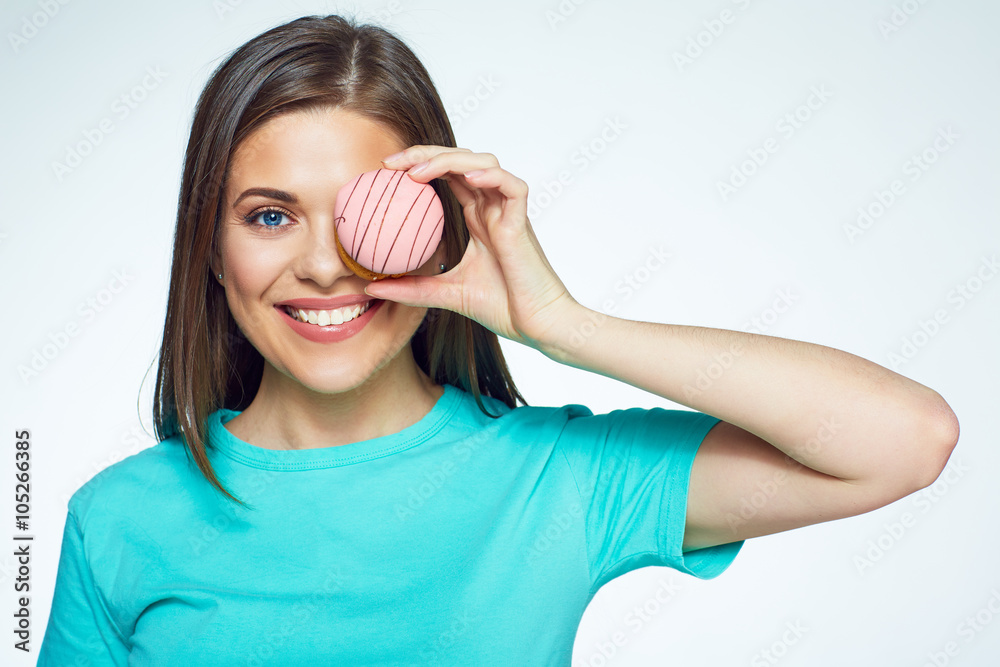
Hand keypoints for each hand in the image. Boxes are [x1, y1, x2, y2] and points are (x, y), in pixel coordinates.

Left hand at [363, 145, 578, 353]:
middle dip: (425, 153)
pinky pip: (512, 186)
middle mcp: (493, 209)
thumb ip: (412, 289)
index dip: (419, 164)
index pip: (448, 176)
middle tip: (390, 162)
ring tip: (417, 172)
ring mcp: (508, 212)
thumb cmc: (502, 308)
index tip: (386, 171)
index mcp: (479, 219)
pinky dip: (489, 176)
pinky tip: (465, 178)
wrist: (537, 325)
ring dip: (450, 159)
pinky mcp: (523, 222)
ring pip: (484, 163)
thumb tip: (371, 288)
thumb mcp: (445, 294)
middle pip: (460, 161)